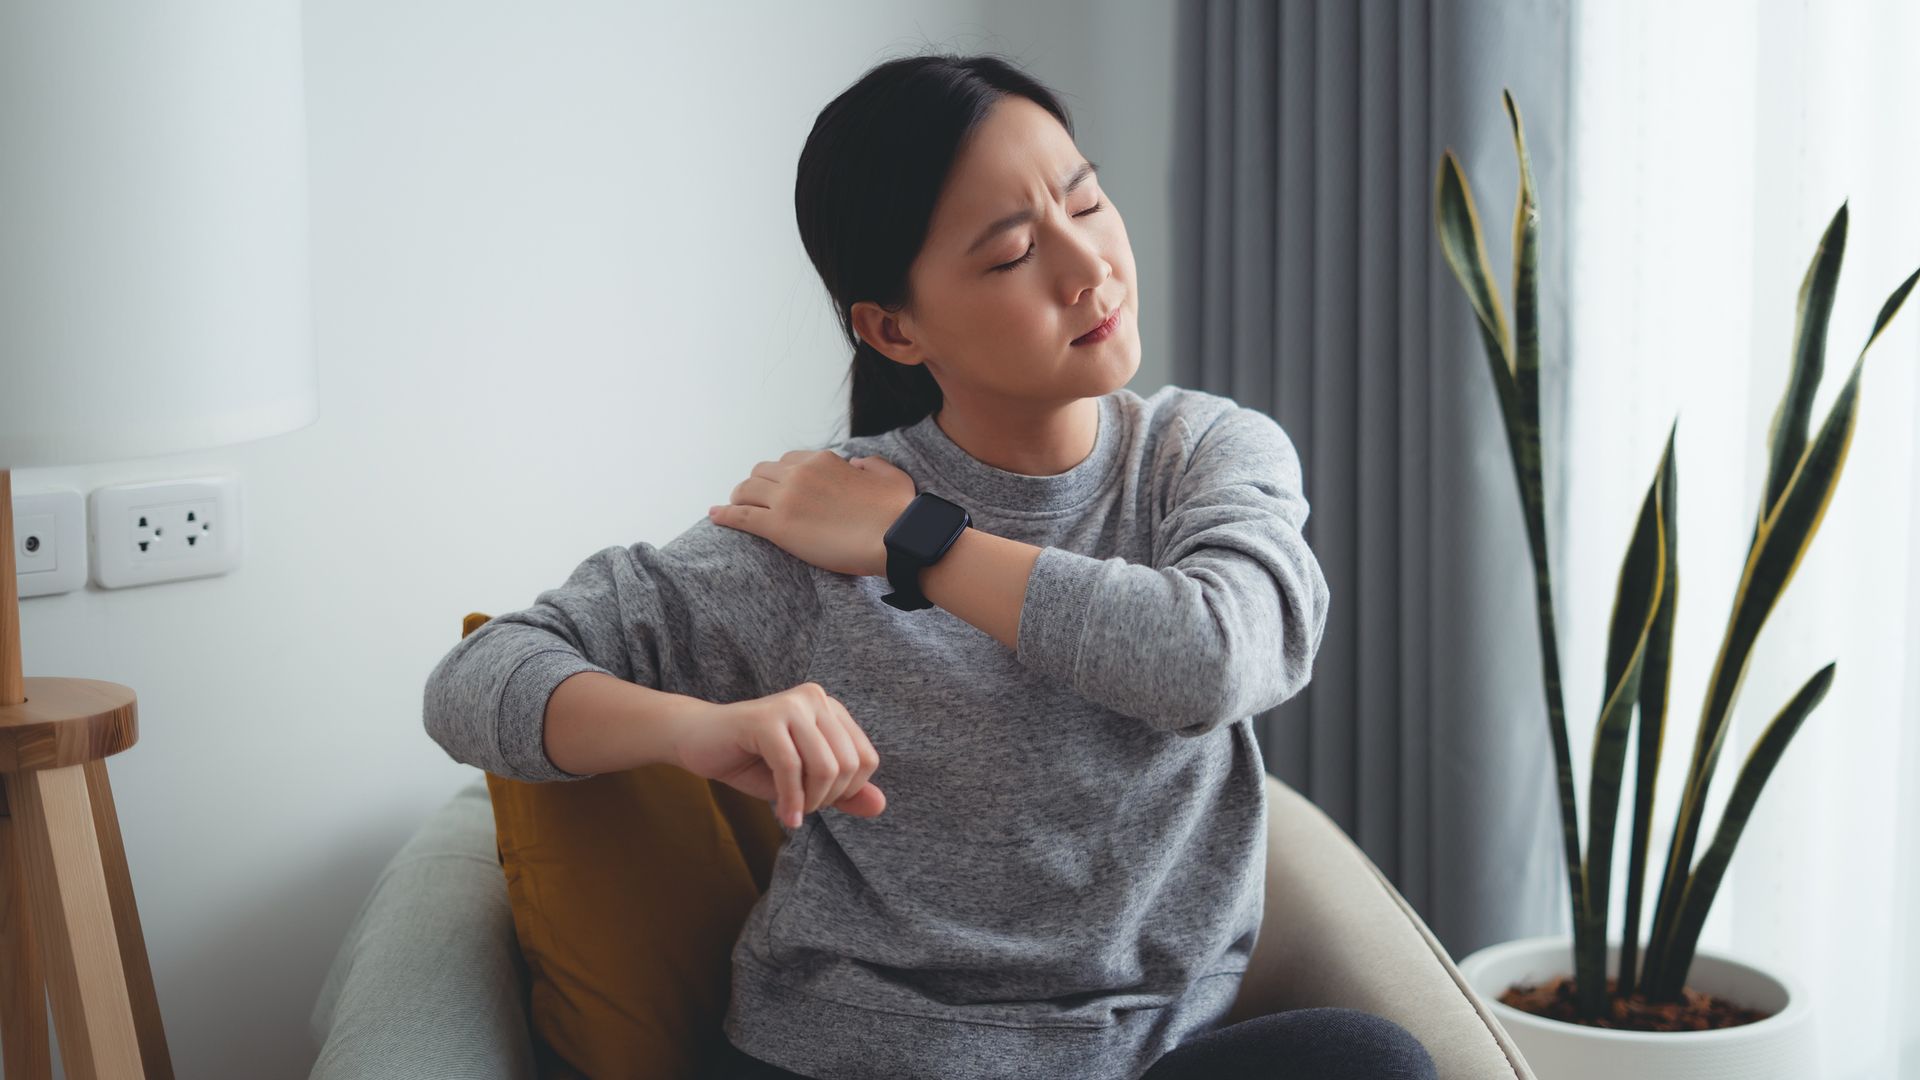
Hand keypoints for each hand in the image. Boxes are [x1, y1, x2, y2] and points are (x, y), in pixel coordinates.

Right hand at [673, 682, 886, 828]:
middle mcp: (816, 699)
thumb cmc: (752, 761)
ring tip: (791, 811)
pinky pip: (791, 767)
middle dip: (828, 798)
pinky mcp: (766, 718)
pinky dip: (790, 800)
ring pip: (825, 766)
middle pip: (849, 764)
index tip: (819, 803)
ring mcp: (792, 704)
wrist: (697, 743)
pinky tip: (783, 814)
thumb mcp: (805, 782)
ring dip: (810, 801)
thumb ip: (843, 792)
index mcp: (830, 709)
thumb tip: (880, 805)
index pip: (867, 759)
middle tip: (803, 809)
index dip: (848, 791)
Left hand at [707, 449, 917, 577]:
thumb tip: (855, 464)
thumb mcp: (889, 474)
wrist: (896, 536)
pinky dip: (724, 514)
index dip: (782, 475)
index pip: (789, 461)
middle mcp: (799, 474)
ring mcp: (786, 499)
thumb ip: (869, 465)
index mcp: (823, 461)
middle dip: (756, 483)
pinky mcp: (778, 527)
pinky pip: (741, 515)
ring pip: (746, 490)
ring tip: (734, 505)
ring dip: (739, 497)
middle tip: (754, 497)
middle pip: (762, 472)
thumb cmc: (899, 510)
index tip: (780, 486)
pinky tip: (714, 515)